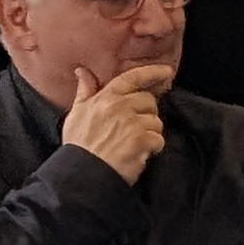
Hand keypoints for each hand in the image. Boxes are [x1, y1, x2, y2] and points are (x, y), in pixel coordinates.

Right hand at [61, 66, 166, 183]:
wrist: (83, 172)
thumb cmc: (79, 145)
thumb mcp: (76, 113)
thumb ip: (84, 91)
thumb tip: (82, 72)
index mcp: (105, 98)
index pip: (132, 78)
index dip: (152, 72)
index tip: (167, 72)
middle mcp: (120, 107)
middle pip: (149, 101)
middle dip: (147, 114)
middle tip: (136, 128)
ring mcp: (132, 124)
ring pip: (156, 122)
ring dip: (150, 133)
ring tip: (134, 144)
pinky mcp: (141, 141)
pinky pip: (158, 140)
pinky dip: (153, 148)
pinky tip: (139, 154)